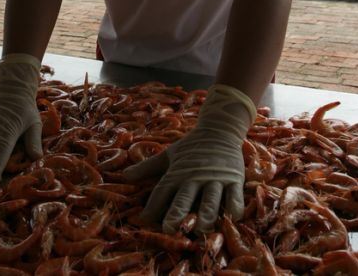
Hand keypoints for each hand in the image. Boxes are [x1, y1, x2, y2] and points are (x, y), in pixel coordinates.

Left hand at [124, 84, 255, 234]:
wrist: (219, 129)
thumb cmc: (191, 146)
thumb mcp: (168, 155)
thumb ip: (147, 168)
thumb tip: (123, 176)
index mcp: (178, 172)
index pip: (162, 190)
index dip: (153, 206)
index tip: (143, 222)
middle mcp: (195, 176)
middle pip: (185, 197)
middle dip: (177, 212)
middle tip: (170, 229)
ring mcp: (216, 178)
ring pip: (210, 200)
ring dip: (205, 215)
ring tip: (200, 229)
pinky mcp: (234, 179)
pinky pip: (234, 197)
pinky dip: (233, 209)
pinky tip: (230, 220)